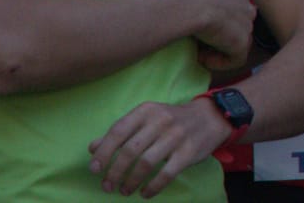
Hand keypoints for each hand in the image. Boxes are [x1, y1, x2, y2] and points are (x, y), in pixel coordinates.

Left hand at [89, 97, 228, 196]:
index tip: (94, 170)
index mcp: (146, 111)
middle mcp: (161, 121)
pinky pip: (166, 174)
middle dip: (114, 172)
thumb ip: (121, 132)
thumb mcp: (146, 119)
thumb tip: (93, 148)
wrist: (210, 117)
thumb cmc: (171, 120)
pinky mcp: (189, 152)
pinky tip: (145, 193)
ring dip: (131, 181)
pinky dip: (152, 187)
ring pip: (146, 163)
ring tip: (124, 191)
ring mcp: (176, 136)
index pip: (118, 131)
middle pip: (130, 150)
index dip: (104, 152)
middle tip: (107, 186)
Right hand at [177, 0, 255, 67]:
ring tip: (198, 51)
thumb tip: (194, 9)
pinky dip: (219, 63)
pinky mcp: (241, 42)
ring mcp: (246, 25)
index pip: (236, 10)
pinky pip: (236, 59)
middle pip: (240, 27)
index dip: (221, 23)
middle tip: (200, 42)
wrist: (189, 3)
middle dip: (222, 37)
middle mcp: (246, 7)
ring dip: (219, 50)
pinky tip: (201, 58)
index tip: (203, 28)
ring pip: (238, 43)